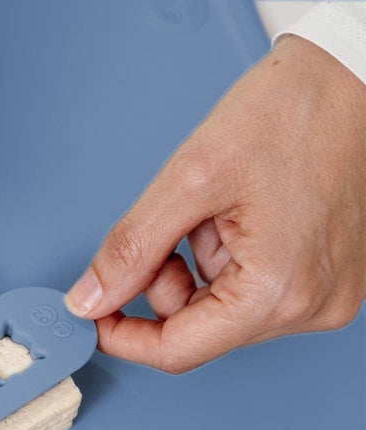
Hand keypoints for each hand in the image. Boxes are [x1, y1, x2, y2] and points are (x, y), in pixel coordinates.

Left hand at [66, 35, 365, 372]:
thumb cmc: (293, 112)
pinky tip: (240, 218)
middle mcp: (309, 307)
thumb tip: (91, 299)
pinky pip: (247, 292)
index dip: (124, 336)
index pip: (178, 351)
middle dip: (167, 281)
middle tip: (177, 225)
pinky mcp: (324, 282)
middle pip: (197, 329)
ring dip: (198, 265)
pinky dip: (225, 260)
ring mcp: (322, 297)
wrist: (353, 77)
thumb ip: (132, 248)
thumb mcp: (190, 178)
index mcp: (278, 290)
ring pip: (217, 310)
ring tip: (221, 210)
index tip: (95, 314)